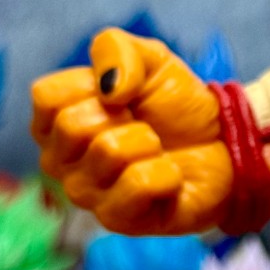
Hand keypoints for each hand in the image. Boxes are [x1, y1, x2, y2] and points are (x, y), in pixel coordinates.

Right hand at [31, 27, 233, 232]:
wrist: (223, 144)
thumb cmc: (174, 106)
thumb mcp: (148, 58)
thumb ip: (114, 49)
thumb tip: (108, 91)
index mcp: (54, 122)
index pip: (47, 97)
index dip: (92, 86)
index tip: (121, 94)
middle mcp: (59, 162)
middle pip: (72, 126)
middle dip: (125, 116)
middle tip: (144, 126)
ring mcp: (86, 196)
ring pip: (109, 152)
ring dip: (148, 142)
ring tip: (157, 150)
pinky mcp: (118, 220)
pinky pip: (138, 183)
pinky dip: (167, 172)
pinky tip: (169, 176)